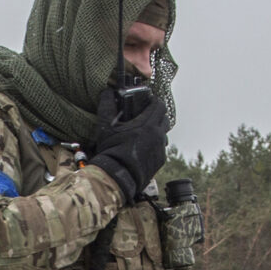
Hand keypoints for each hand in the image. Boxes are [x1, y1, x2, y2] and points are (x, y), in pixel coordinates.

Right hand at [88, 81, 168, 198]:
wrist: (117, 177)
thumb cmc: (111, 151)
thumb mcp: (105, 127)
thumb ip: (107, 106)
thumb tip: (107, 92)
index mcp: (147, 124)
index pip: (160, 105)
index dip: (154, 101)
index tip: (147, 101)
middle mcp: (157, 135)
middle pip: (164, 118)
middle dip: (156, 115)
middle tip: (144, 115)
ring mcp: (160, 148)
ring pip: (163, 133)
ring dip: (156, 130)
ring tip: (143, 132)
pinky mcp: (160, 160)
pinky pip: (161, 147)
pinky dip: (154, 144)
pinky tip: (142, 147)